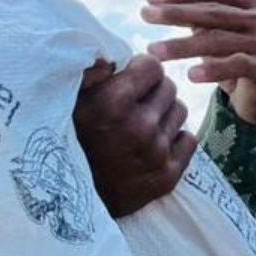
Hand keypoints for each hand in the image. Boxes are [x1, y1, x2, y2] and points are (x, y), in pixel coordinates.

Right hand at [72, 56, 191, 217]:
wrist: (69, 200)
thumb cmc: (66, 142)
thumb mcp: (68, 102)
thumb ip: (89, 72)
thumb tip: (111, 55)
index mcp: (114, 101)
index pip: (153, 66)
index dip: (141, 71)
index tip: (131, 81)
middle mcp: (140, 126)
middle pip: (169, 88)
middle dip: (154, 92)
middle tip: (136, 104)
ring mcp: (156, 152)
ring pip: (180, 112)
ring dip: (165, 114)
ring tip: (143, 124)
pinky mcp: (167, 176)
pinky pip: (188, 140)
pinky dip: (175, 139)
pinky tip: (155, 144)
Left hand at [143, 0, 255, 127]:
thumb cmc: (233, 61)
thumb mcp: (215, 34)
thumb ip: (195, 16)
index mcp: (251, 2)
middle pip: (212, 12)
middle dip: (175, 13)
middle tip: (145, 15)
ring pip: (218, 40)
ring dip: (182, 45)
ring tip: (154, 50)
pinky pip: (236, 66)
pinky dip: (212, 70)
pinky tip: (190, 75)